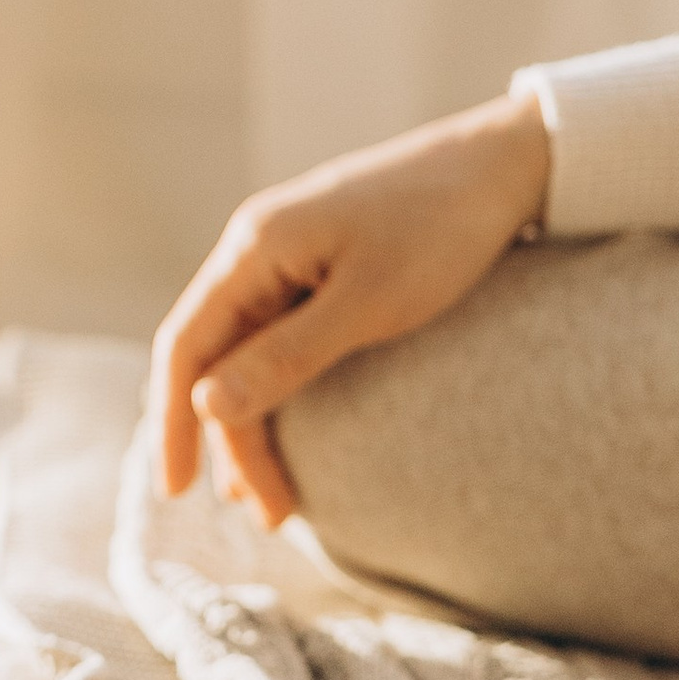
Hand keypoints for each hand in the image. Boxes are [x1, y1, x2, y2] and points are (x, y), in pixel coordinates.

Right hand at [150, 90, 551, 524]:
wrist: (504, 165)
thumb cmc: (441, 227)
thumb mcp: (369, 303)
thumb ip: (286, 356)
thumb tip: (207, 405)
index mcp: (254, 248)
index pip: (185, 344)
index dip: (173, 421)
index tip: (178, 490)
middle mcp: (257, 250)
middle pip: (215, 357)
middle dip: (230, 440)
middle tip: (267, 514)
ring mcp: (288, 258)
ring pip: (246, 352)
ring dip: (255, 423)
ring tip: (275, 496)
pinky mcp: (321, 268)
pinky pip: (278, 339)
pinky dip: (279, 391)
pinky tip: (292, 431)